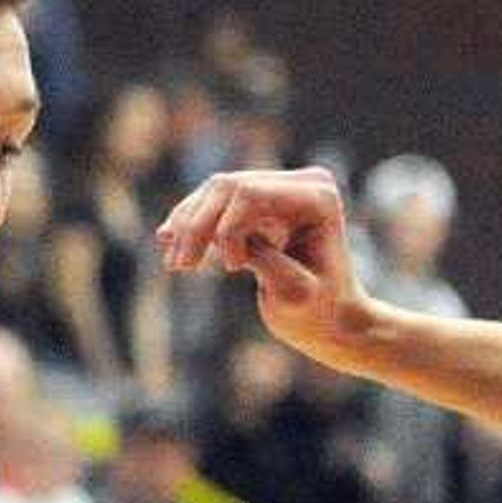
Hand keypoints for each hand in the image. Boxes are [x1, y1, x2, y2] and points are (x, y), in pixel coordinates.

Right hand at [157, 165, 377, 364]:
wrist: (334, 320)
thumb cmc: (320, 312)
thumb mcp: (293, 292)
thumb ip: (262, 259)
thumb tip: (218, 234)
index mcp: (318, 197)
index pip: (250, 194)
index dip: (226, 229)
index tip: (234, 270)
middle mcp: (302, 182)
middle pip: (228, 186)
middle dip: (197, 225)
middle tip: (179, 266)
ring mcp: (282, 187)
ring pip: (216, 191)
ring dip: (187, 224)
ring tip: (172, 261)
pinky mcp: (264, 201)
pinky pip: (217, 202)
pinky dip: (191, 223)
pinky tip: (167, 241)